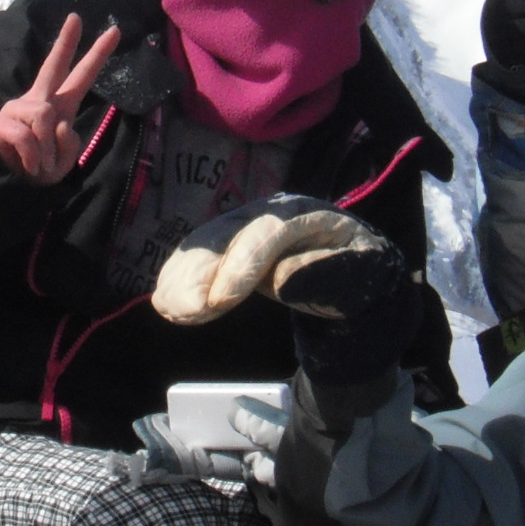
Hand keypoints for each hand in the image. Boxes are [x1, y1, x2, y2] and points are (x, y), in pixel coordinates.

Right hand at [0, 13, 121, 183]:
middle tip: (76, 17)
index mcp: (59, 107)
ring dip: (47, 148)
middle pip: (52, 66)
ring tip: (40, 163)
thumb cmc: (38, 171)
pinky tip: (29, 165)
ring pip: (44, 115)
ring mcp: (16, 109)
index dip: (97, 55)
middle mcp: (38, 101)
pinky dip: (33, 156)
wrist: (8, 188)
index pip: (79, 77)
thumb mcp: (63, 163)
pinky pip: (26, 135)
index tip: (114, 31)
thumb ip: (69, 143)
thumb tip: (59, 124)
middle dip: (66, 41)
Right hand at [152, 194, 398, 324]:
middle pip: (225, 234)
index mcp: (303, 214)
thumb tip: (283, 279)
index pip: (266, 233)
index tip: (219, 302)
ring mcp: (245, 227)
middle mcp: (268, 213)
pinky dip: (178, 278)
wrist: (354, 272)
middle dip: (199, 271)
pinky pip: (198, 257)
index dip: (239, 266)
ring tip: (168, 310)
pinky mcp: (230, 247)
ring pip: (204, 245)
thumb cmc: (359, 274)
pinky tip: (165, 301)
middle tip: (185, 312)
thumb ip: (326, 273)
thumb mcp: (359, 276)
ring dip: (181, 277)